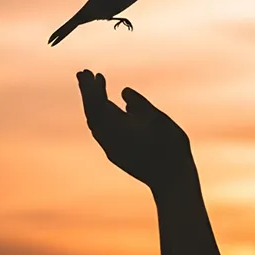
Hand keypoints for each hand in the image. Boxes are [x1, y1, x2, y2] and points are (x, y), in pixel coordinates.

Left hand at [77, 69, 193, 194]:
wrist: (171, 181)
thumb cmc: (169, 147)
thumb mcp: (158, 119)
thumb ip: (139, 104)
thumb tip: (123, 92)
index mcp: (117, 128)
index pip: (96, 104)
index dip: (91, 88)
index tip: (90, 73)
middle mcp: (109, 139)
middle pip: (91, 112)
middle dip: (87, 92)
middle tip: (83, 73)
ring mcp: (112, 149)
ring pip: (95, 122)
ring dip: (94, 103)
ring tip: (96, 86)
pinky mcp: (117, 154)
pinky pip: (102, 131)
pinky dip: (101, 115)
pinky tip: (110, 107)